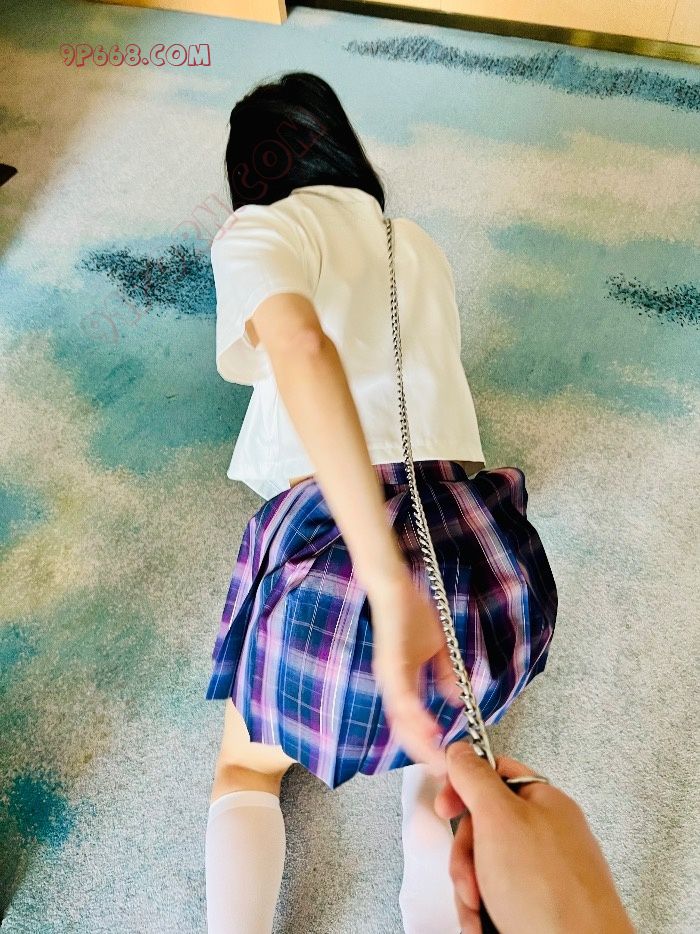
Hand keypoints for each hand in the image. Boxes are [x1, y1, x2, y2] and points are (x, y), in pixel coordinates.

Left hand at [368, 569, 462, 779]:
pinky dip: (413, 713)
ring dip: (418, 740)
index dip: (426, 745)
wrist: (393, 586)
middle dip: (423, 752)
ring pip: (401, 717)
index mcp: (401, 683)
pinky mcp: (390, 661)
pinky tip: (428, 727)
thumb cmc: (410, 613)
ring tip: (435, 758)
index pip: (412, 722)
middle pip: (404, 729)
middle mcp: (392, 684)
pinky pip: (401, 694)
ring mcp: (389, 674)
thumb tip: (455, 699)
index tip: (444, 763)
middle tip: (442, 772)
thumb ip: (444, 674)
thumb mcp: (435, 649)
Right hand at [434, 741, 635, 933]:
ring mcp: (543, 873)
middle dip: (465, 856)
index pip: (495, 774)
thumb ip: (475, 778)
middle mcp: (546, 835)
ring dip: (470, 890)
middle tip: (470, 875)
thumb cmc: (553, 895)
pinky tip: (485, 924)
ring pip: (485, 865)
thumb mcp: (500, 820)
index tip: (446, 806)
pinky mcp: (538, 906)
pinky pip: (497, 896)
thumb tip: (460, 751)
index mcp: (544, 802)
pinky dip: (484, 912)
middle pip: (483, 826)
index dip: (464, 787)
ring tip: (479, 909)